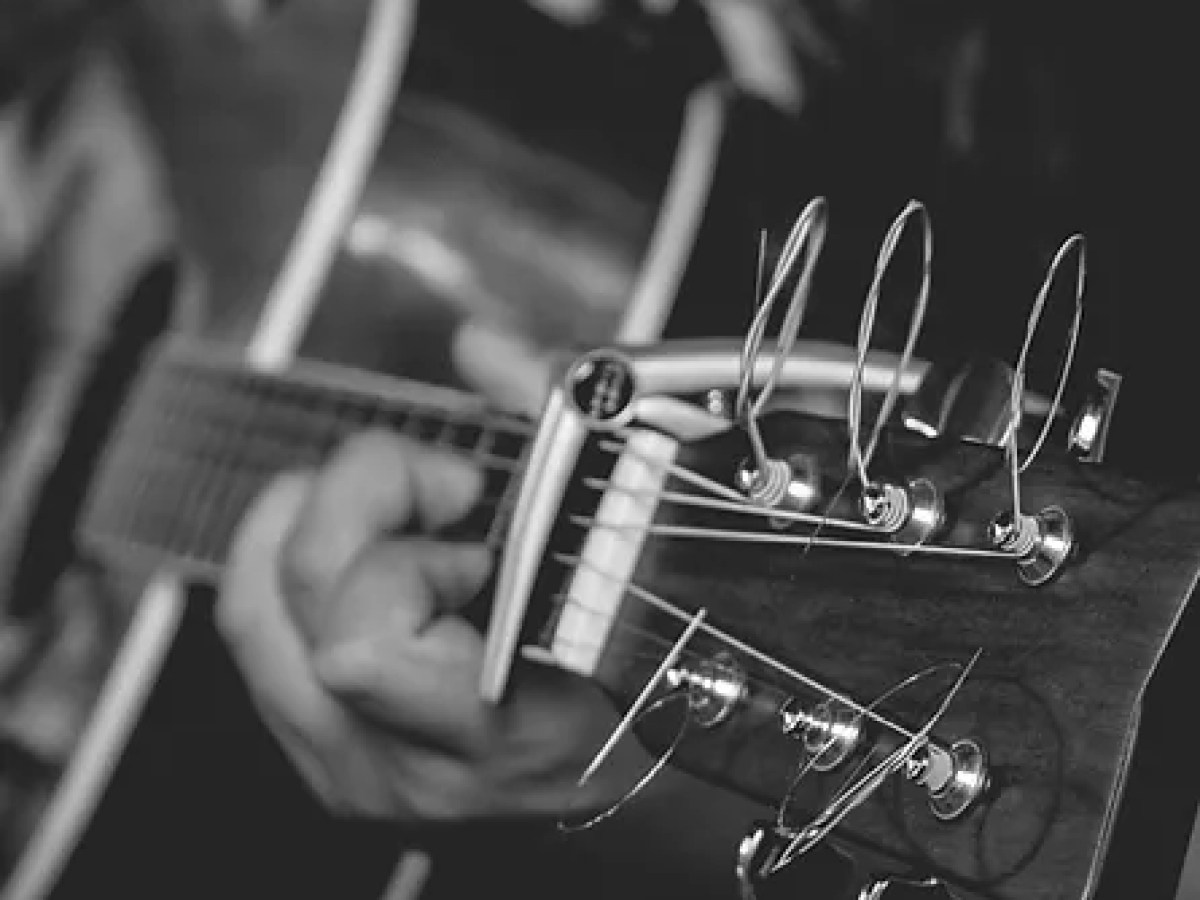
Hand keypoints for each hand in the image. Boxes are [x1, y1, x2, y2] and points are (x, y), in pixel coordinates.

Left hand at [216, 321, 652, 823]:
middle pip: (298, 604)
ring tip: (398, 519)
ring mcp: (355, 774)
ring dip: (315, 527)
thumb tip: (481, 347)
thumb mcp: (628, 556)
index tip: (469, 505)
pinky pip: (257, 642)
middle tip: (440, 491)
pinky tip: (367, 554)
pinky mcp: (324, 765)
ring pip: (252, 617)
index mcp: (494, 729)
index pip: (361, 644)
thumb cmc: (643, 675)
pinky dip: (296, 571)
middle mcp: (407, 766)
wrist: (631, 794)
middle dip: (361, 499)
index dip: (397, 546)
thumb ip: (560, 432)